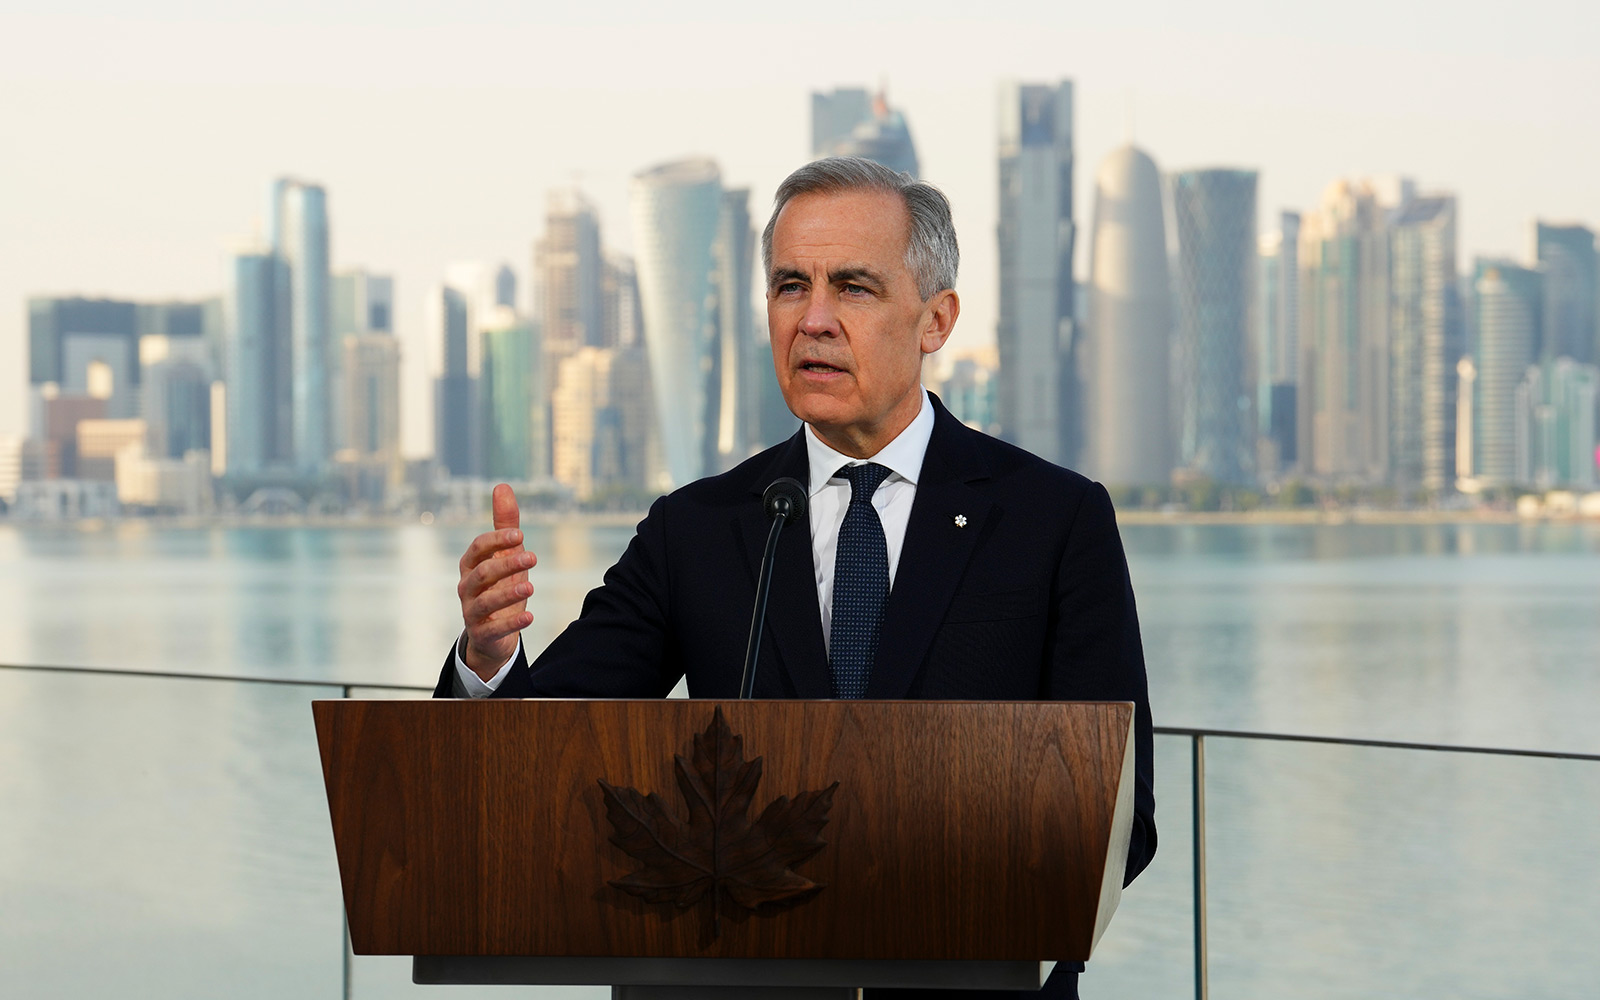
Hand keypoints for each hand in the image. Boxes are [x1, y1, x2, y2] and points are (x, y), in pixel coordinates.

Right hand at [457, 484, 536, 679]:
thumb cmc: (499, 586)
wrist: (493, 632)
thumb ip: (504, 524)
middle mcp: (467, 588)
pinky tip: (530, 617)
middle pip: (482, 574)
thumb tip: (502, 485)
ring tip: (531, 587)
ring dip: (508, 594)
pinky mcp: (482, 634)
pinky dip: (511, 624)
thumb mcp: (505, 555)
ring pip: (484, 602)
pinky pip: (493, 629)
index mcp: (471, 565)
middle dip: (506, 564)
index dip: (496, 541)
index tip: (520, 535)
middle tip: (533, 558)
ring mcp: (472, 612)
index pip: (477, 549)